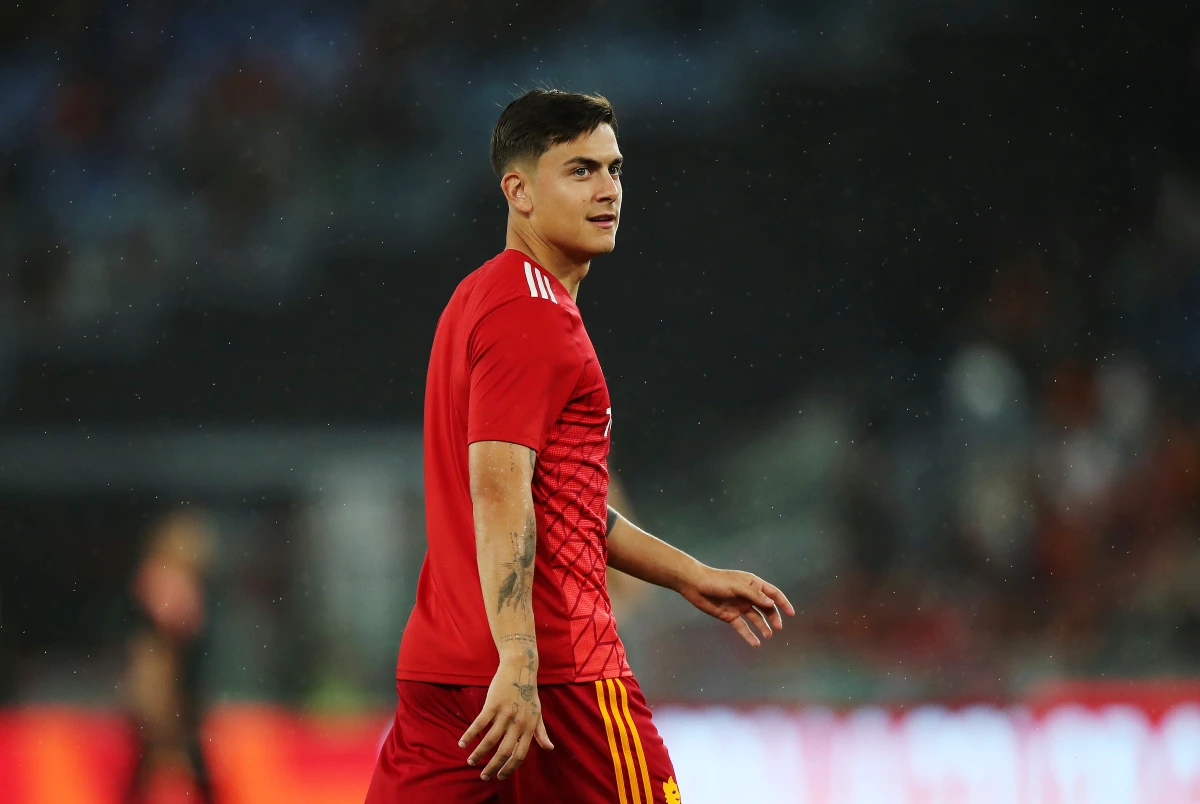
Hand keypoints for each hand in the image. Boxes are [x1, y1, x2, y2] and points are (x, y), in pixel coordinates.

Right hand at [459, 649, 553, 780]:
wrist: (520, 667)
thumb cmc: (529, 692)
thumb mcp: (538, 712)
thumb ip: (541, 732)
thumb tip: (549, 748)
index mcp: (530, 727)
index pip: (520, 754)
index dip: (510, 768)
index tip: (500, 776)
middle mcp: (518, 723)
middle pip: (504, 752)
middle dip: (492, 767)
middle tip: (483, 776)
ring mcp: (505, 713)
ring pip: (490, 740)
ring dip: (479, 753)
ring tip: (470, 762)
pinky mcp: (493, 704)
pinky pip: (479, 724)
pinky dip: (470, 735)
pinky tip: (462, 743)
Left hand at [678, 567, 795, 647]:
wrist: (695, 585)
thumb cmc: (717, 581)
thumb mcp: (737, 586)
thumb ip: (754, 594)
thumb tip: (770, 602)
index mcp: (753, 584)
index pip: (772, 593)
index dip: (782, 602)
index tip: (791, 613)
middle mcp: (748, 596)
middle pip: (766, 608)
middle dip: (773, 617)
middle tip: (778, 627)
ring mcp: (740, 606)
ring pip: (756, 618)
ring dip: (763, 627)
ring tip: (768, 636)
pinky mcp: (730, 616)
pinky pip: (742, 627)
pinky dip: (749, 635)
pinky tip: (756, 643)